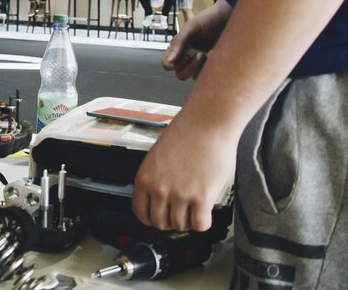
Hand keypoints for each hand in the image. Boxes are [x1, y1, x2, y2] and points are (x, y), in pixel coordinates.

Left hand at [132, 110, 236, 231]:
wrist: (207, 123)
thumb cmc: (186, 133)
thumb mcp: (158, 156)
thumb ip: (156, 178)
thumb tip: (159, 197)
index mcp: (145, 178)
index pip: (140, 212)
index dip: (151, 218)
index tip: (159, 217)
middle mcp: (159, 189)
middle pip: (160, 223)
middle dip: (170, 221)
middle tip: (180, 213)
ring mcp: (180, 195)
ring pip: (180, 225)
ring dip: (187, 221)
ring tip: (194, 209)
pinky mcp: (201, 198)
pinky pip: (200, 225)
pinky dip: (202, 223)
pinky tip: (205, 212)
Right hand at [161, 0, 231, 80]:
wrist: (231, 17)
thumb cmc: (210, 19)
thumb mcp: (191, 27)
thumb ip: (178, 42)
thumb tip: (169, 61)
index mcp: (178, 47)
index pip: (167, 64)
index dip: (173, 63)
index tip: (185, 55)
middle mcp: (187, 56)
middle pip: (180, 74)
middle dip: (190, 67)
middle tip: (201, 54)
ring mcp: (200, 63)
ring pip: (194, 77)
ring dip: (202, 68)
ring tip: (211, 53)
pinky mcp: (213, 66)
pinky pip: (208, 76)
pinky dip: (212, 69)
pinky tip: (216, 55)